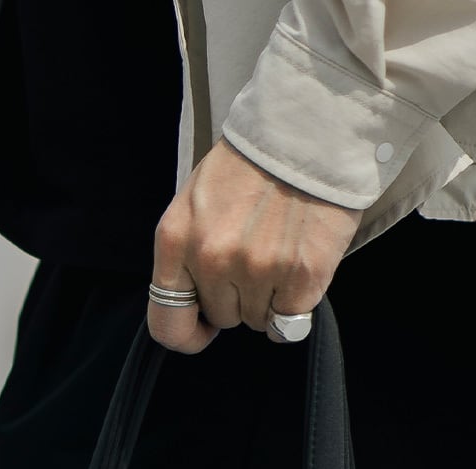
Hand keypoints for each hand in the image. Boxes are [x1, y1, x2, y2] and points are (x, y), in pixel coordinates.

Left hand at [149, 140, 360, 354]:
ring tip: (279, 249)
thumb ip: (187, 254)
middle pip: (222, 317)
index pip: (167, 324)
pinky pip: (290, 321)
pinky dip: (297, 302)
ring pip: (257, 321)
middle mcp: (212, 258)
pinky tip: (299, 263)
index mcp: (176, 239)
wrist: (308, 127)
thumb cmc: (251, 163)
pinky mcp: (300, 276)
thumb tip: (196, 306)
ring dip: (269, 297)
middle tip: (257, 254)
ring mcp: (257, 269)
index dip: (188, 334)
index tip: (204, 327)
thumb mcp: (196, 201)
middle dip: (237, 298)